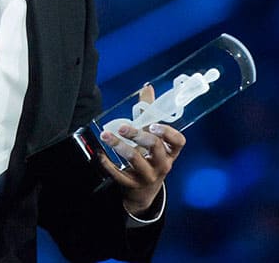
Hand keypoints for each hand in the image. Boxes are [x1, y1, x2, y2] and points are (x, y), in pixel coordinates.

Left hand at [99, 85, 186, 216]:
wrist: (142, 190)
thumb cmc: (148, 157)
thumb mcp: (151, 138)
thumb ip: (149, 113)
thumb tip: (147, 87)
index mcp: (170, 152)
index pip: (179, 142)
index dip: (168, 133)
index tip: (153, 125)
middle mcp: (162, 164)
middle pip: (155, 147)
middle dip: (138, 134)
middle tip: (122, 128)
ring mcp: (148, 176)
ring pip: (136, 160)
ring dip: (119, 146)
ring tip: (106, 136)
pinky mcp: (132, 184)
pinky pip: (119, 174)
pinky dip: (108, 164)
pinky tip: (99, 154)